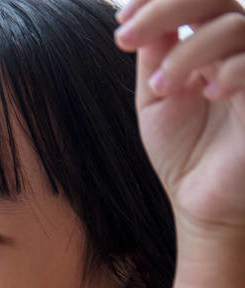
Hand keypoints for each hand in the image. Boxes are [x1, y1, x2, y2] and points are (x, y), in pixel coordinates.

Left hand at [115, 0, 244, 233]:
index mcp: (210, 44)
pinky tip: (208, 91)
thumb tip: (142, 12)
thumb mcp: (156, 98)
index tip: (121, 20)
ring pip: (236, 25)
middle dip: (167, 8)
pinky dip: (230, 67)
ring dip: (189, 50)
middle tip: (126, 38)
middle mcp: (239, 49)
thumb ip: (155, 53)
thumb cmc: (182, 151)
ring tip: (163, 86)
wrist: (202, 201)